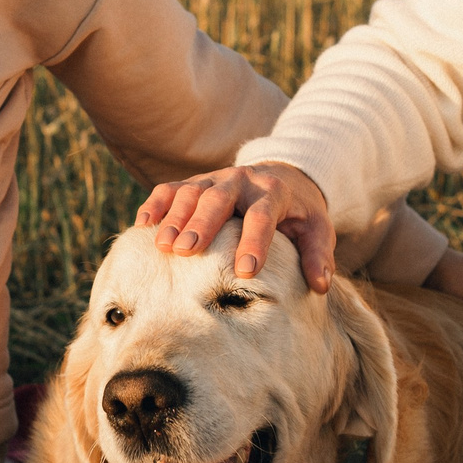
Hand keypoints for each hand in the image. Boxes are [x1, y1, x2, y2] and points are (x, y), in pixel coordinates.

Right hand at [138, 161, 335, 289]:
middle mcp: (241, 181)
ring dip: (175, 218)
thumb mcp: (317, 229)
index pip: (262, 216)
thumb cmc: (298, 213)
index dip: (253, 242)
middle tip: (186, 252)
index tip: (245, 271)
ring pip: (191, 192)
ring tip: (162, 246)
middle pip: (218, 199)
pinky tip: (142, 225)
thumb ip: (318, 255)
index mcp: (273, 192)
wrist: (282, 176)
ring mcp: (214, 179)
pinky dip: (156, 204)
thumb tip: (320, 286)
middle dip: (202, 224)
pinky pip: (170, 188)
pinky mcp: (195, 182)